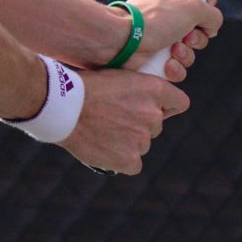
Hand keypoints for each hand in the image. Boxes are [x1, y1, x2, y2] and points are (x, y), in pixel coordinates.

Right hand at [59, 67, 188, 174]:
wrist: (63, 106)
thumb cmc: (83, 86)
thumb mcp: (118, 76)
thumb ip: (138, 91)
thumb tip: (142, 102)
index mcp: (154, 89)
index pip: (179, 103)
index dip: (166, 107)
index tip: (153, 109)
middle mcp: (154, 115)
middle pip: (155, 126)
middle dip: (139, 125)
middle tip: (113, 120)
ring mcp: (142, 139)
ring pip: (141, 145)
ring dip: (127, 142)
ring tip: (101, 133)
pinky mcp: (129, 159)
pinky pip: (132, 164)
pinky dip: (120, 160)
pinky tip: (103, 149)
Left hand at [126, 0, 221, 80]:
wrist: (121, 42)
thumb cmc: (154, 18)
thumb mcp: (192, 6)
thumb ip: (211, 13)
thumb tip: (211, 26)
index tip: (206, 9)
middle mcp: (164, 7)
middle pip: (197, 22)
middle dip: (198, 35)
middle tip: (188, 37)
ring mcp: (158, 31)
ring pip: (188, 46)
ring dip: (187, 53)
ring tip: (174, 51)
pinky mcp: (153, 53)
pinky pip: (175, 63)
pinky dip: (175, 67)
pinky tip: (167, 65)